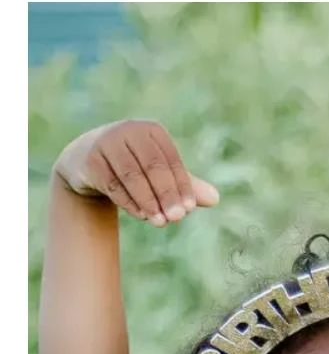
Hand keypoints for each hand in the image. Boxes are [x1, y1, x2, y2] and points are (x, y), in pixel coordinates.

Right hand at [53, 120, 219, 226]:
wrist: (88, 163)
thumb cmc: (135, 168)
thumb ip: (187, 185)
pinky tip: (142, 215)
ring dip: (149, 201)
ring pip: (132, 176)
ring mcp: (106, 143)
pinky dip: (129, 202)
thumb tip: (215, 199)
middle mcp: (128, 131)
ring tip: (161, 222)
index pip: (171, 160)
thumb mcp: (161, 175)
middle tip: (177, 218)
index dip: (182, 185)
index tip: (190, 209)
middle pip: (153, 166)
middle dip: (167, 194)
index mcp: (152, 131)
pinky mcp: (89, 160)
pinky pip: (113, 184)